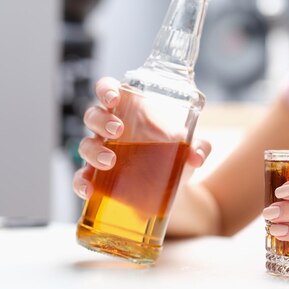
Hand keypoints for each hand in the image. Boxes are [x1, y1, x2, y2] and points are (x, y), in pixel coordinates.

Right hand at [72, 77, 210, 201]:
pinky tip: (89, 190)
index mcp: (129, 112)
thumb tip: (197, 156)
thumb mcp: (187, 150)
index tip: (114, 98)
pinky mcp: (98, 177)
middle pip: (93, 115)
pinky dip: (81, 183)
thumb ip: (198, 148)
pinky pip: (81, 177)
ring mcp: (102, 152)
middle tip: (117, 130)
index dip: (106, 89)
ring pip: (85, 144)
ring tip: (109, 161)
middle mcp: (110, 129)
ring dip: (93, 151)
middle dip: (101, 120)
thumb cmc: (174, 156)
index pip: (109, 91)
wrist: (171, 189)